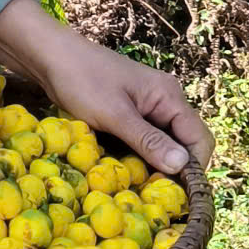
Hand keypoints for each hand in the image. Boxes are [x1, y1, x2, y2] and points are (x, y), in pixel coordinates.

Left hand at [0, 0, 212, 175]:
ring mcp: (147, 107)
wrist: (48, 55)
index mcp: (169, 96)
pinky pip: (144, 140)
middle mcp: (164, 101)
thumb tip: (182, 166)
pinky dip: (138, 155)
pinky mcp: (129, 114)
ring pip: (163, 145)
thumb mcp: (114, 114)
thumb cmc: (81, 79)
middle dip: (172, 169)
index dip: (193, 169)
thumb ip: (148, 140)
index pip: (200, 139)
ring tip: (137, 183)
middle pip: (184, 144)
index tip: (174, 192)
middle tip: (152, 192)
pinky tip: (124, 168)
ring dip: (153, 164)